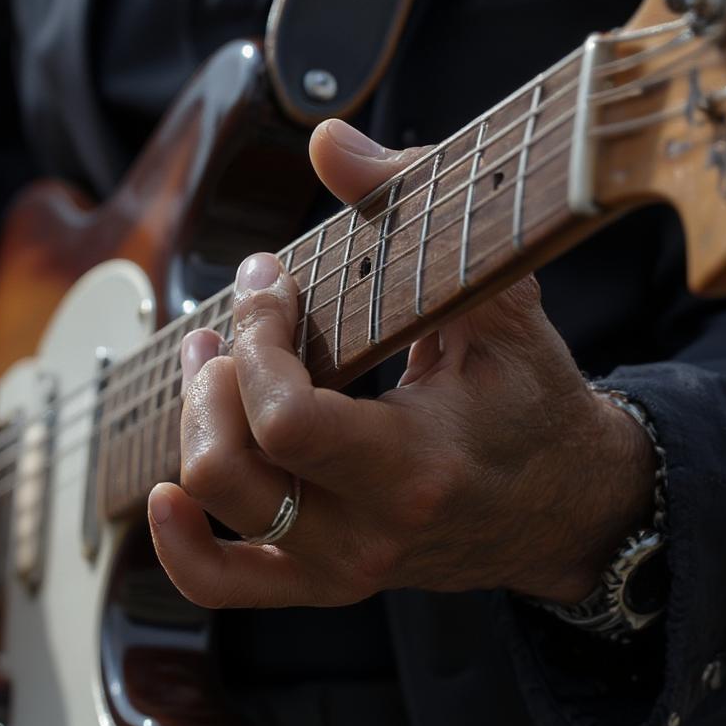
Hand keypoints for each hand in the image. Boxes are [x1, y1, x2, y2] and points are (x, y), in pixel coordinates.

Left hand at [148, 120, 655, 608]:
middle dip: (215, 375)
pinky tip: (164, 495)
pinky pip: (223, 584)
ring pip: (216, 506)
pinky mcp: (322, 580)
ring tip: (207, 369)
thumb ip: (421, 211)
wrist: (560, 506)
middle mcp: (368, 532)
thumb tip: (326, 140)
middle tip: (236, 323)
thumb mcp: (501, 302)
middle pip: (230, 465)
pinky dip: (180, 545)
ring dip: (194, 422)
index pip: (285, 419)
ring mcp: (339, 566)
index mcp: (416, 468)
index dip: (255, 339)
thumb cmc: (533, 402)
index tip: (269, 284)